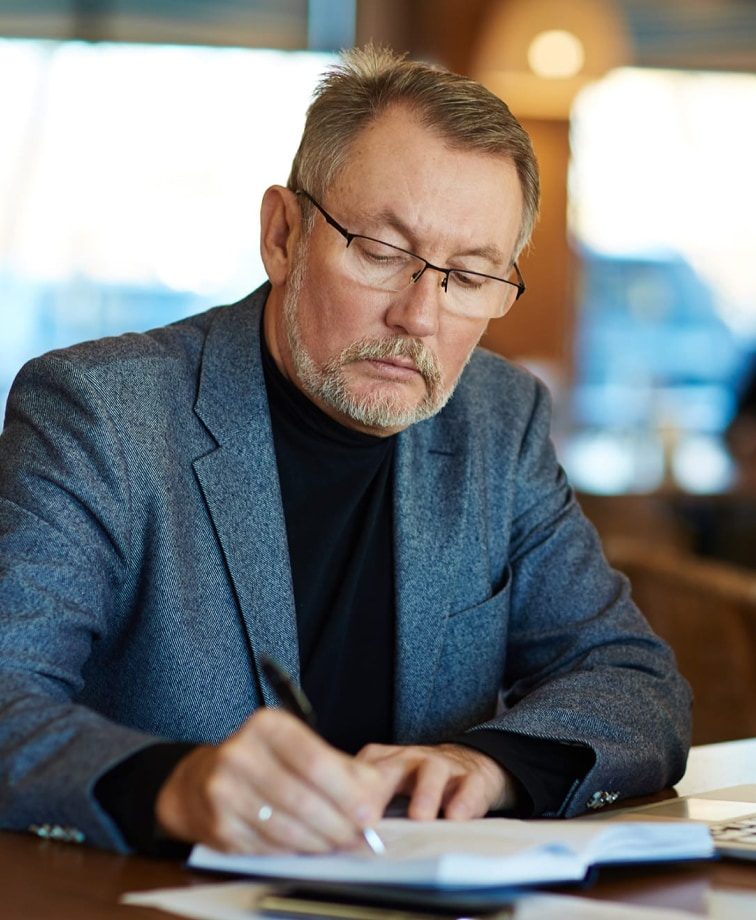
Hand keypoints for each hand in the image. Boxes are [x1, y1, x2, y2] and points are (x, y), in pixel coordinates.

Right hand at [154, 708, 391, 853]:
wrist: (201, 780)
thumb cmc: (264, 761)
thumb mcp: (297, 746)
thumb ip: (339, 767)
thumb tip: (375, 794)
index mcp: (266, 725)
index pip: (314, 761)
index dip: (347, 791)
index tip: (369, 812)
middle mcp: (240, 753)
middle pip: (302, 798)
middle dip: (338, 823)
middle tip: (360, 836)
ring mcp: (224, 790)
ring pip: (286, 827)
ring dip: (320, 841)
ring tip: (340, 843)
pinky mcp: (218, 825)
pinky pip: (268, 846)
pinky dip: (295, 851)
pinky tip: (309, 847)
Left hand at [356, 742, 517, 820]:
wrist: (470, 763)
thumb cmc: (420, 782)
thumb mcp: (391, 786)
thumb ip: (368, 804)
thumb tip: (336, 837)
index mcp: (385, 762)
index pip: (362, 774)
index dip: (350, 796)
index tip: (340, 819)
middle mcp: (411, 759)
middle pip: (391, 769)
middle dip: (379, 792)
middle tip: (370, 819)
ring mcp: (442, 765)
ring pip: (432, 772)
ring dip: (425, 794)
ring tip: (420, 818)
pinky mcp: (471, 777)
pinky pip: (468, 786)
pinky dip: (463, 801)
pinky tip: (457, 818)